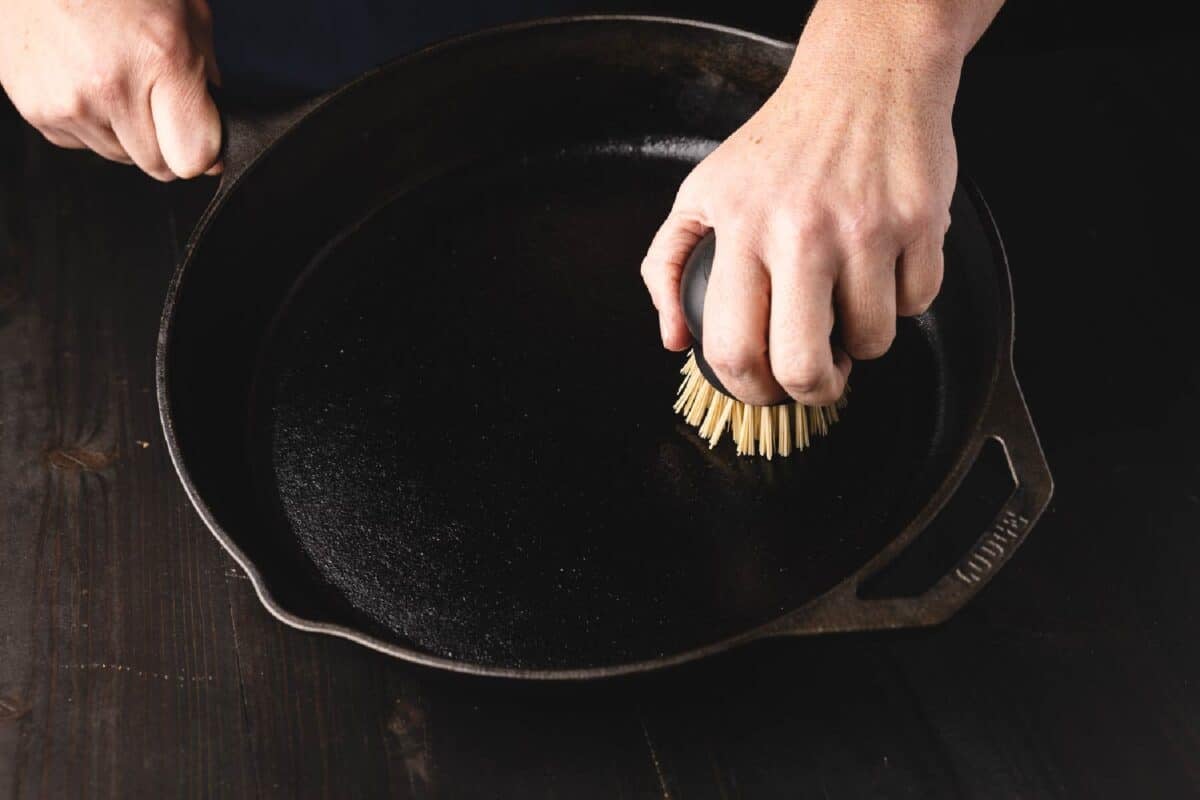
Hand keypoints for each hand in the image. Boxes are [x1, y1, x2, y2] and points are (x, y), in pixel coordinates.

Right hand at [0, 0, 221, 179]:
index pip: (194, 158)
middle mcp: (110, 88)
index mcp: (159, 60)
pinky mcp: (37, 110)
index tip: (201, 134)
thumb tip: (215, 132)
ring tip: (115, 78)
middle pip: (159, 165)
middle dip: (167, 141)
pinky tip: (86, 80)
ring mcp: (68, 103)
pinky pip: (83, 143)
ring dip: (127, 131)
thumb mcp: (186, 12)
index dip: (205, 152)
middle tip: (156, 98)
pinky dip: (92, 122)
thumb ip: (209, 76)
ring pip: (121, 157)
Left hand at [642, 0, 999, 405]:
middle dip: (811, 392)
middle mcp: (800, 231)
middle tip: (816, 379)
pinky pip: (919, 303)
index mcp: (740, 228)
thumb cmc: (781, 142)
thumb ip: (667, 265)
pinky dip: (905, 300)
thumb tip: (674, 338)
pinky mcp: (919, 221)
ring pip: (872, 341)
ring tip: (851, 307)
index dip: (750, 390)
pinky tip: (884, 268)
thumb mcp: (702, 192)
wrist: (863, 77)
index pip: (733, 347)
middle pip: (803, 365)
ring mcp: (864, 228)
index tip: (764, 389)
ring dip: (864, 342)